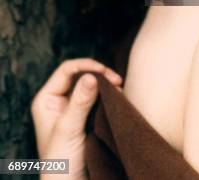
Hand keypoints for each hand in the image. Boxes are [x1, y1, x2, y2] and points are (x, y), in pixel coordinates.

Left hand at [31, 58, 122, 179]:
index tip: (103, 71)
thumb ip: (79, 102)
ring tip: (120, 89)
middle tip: (117, 80)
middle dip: (100, 74)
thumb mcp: (68, 129)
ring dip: (107, 85)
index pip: (66, 70)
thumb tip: (91, 76)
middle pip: (81, 75)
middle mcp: (60, 101)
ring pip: (93, 86)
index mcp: (47, 100)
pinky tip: (119, 98)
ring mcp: (75, 109)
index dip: (85, 66)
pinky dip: (110, 96)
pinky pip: (100, 99)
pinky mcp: (88, 117)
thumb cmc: (61, 164)